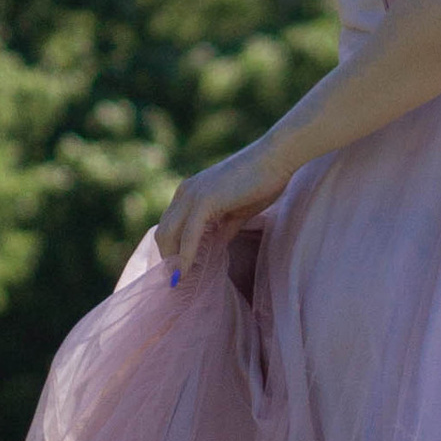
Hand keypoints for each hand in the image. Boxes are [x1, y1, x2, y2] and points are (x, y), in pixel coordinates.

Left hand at [154, 139, 294, 284]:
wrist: (276, 158)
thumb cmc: (263, 180)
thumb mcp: (238, 211)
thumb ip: (223, 228)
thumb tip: (216, 247)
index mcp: (191, 191)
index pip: (170, 225)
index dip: (171, 249)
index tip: (178, 271)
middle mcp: (185, 191)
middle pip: (163, 231)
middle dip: (167, 258)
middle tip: (176, 282)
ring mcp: (193, 194)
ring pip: (169, 234)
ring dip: (172, 260)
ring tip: (178, 282)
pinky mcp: (204, 200)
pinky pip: (189, 235)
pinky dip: (185, 256)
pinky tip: (187, 272)